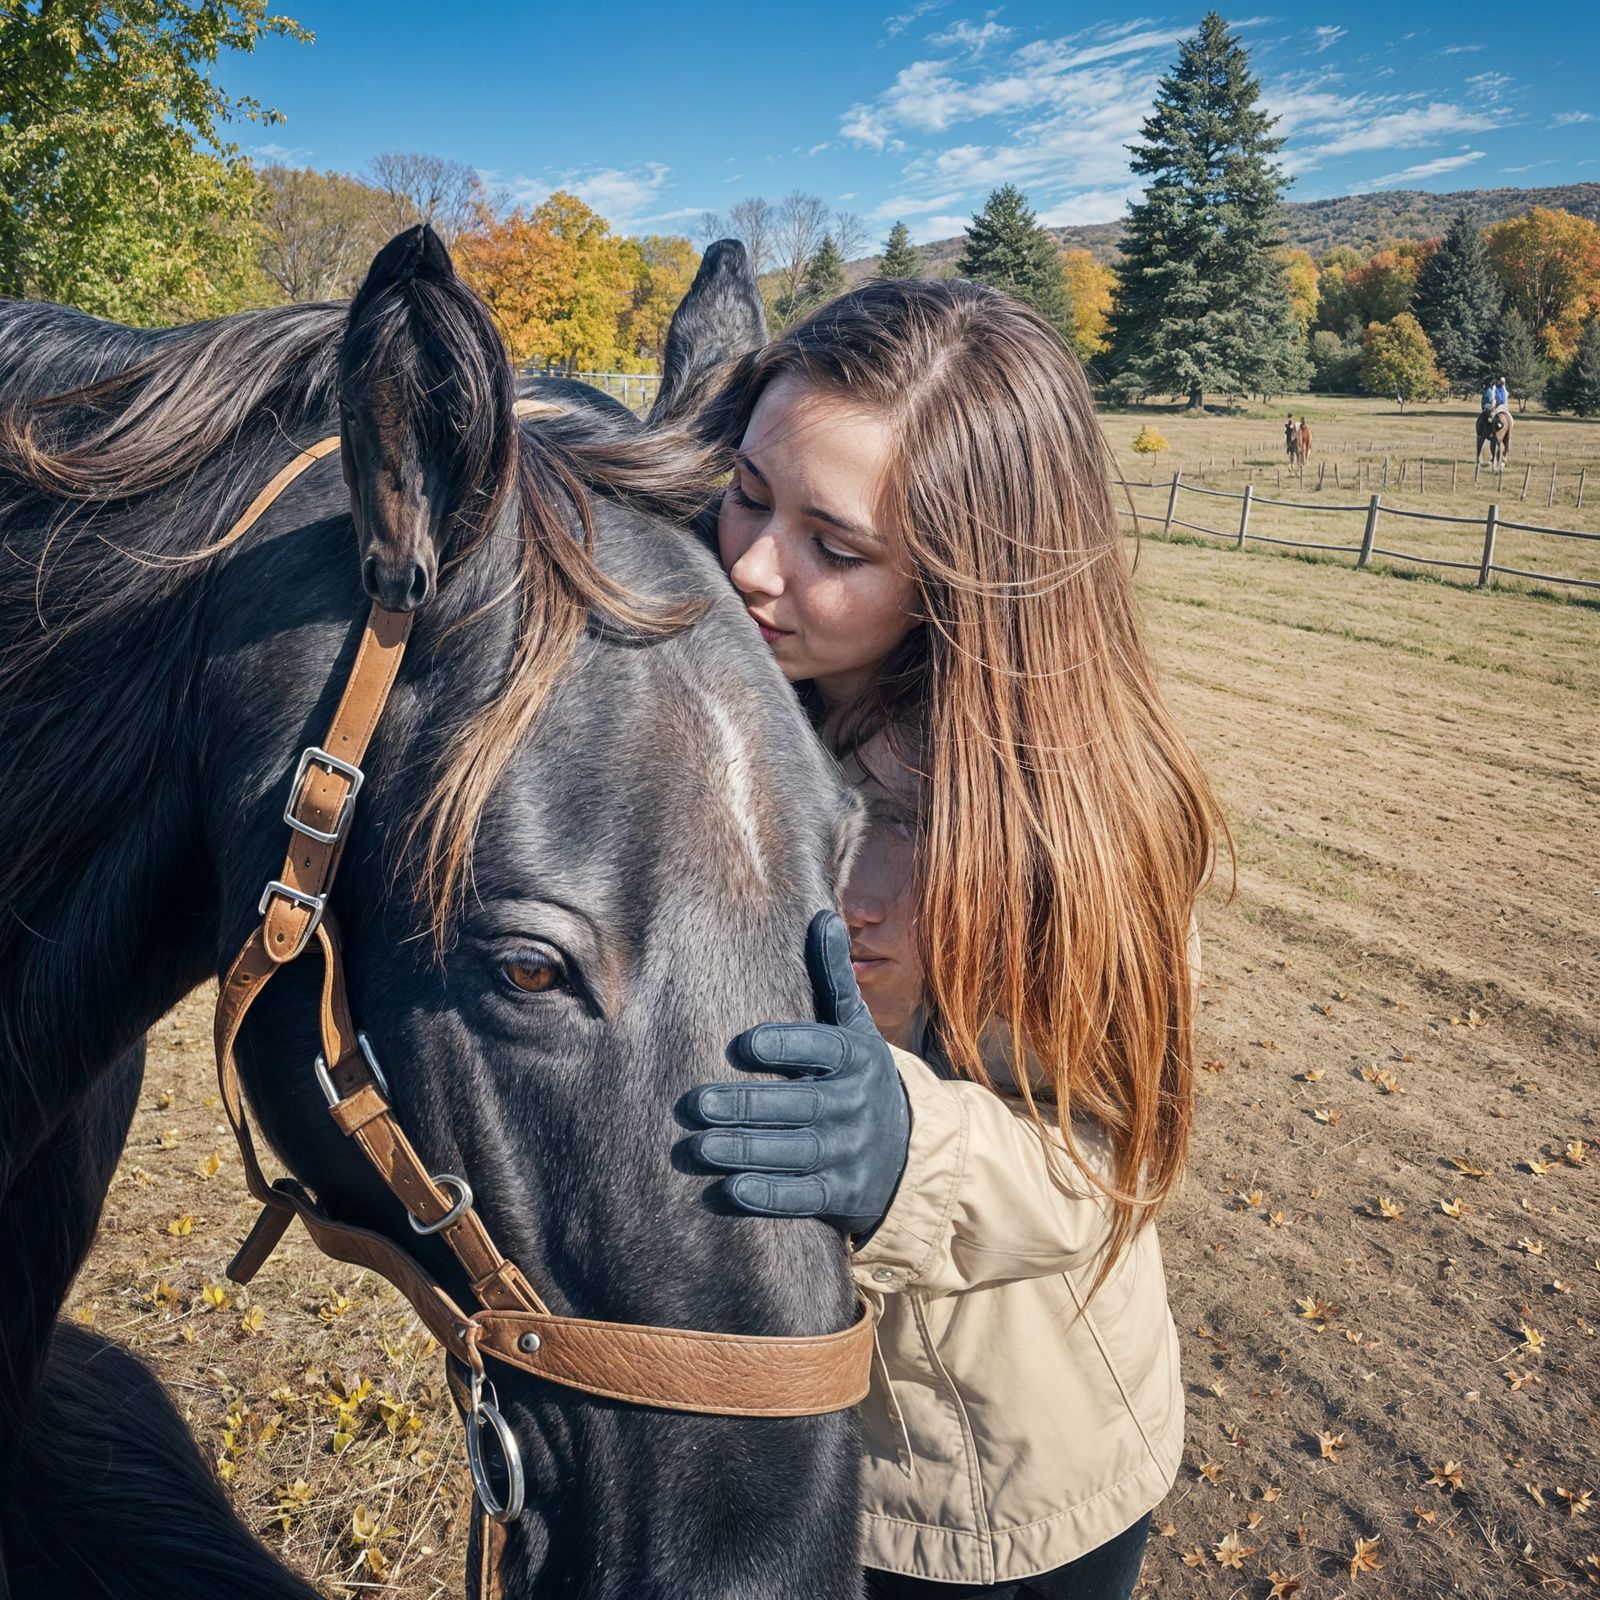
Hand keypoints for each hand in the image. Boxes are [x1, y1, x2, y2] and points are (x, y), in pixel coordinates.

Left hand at [683, 910, 910, 1237]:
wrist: (908, 1153)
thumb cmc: (861, 1079)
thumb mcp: (856, 1030)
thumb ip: (835, 979)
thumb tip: (823, 916)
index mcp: (857, 1058)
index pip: (822, 1049)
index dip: (786, 1046)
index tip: (742, 1045)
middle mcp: (855, 1105)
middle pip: (799, 1105)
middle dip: (747, 1105)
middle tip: (696, 1103)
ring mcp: (850, 1153)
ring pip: (795, 1152)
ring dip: (746, 1151)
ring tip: (698, 1147)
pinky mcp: (843, 1195)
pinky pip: (804, 1197)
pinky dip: (769, 1195)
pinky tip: (730, 1189)